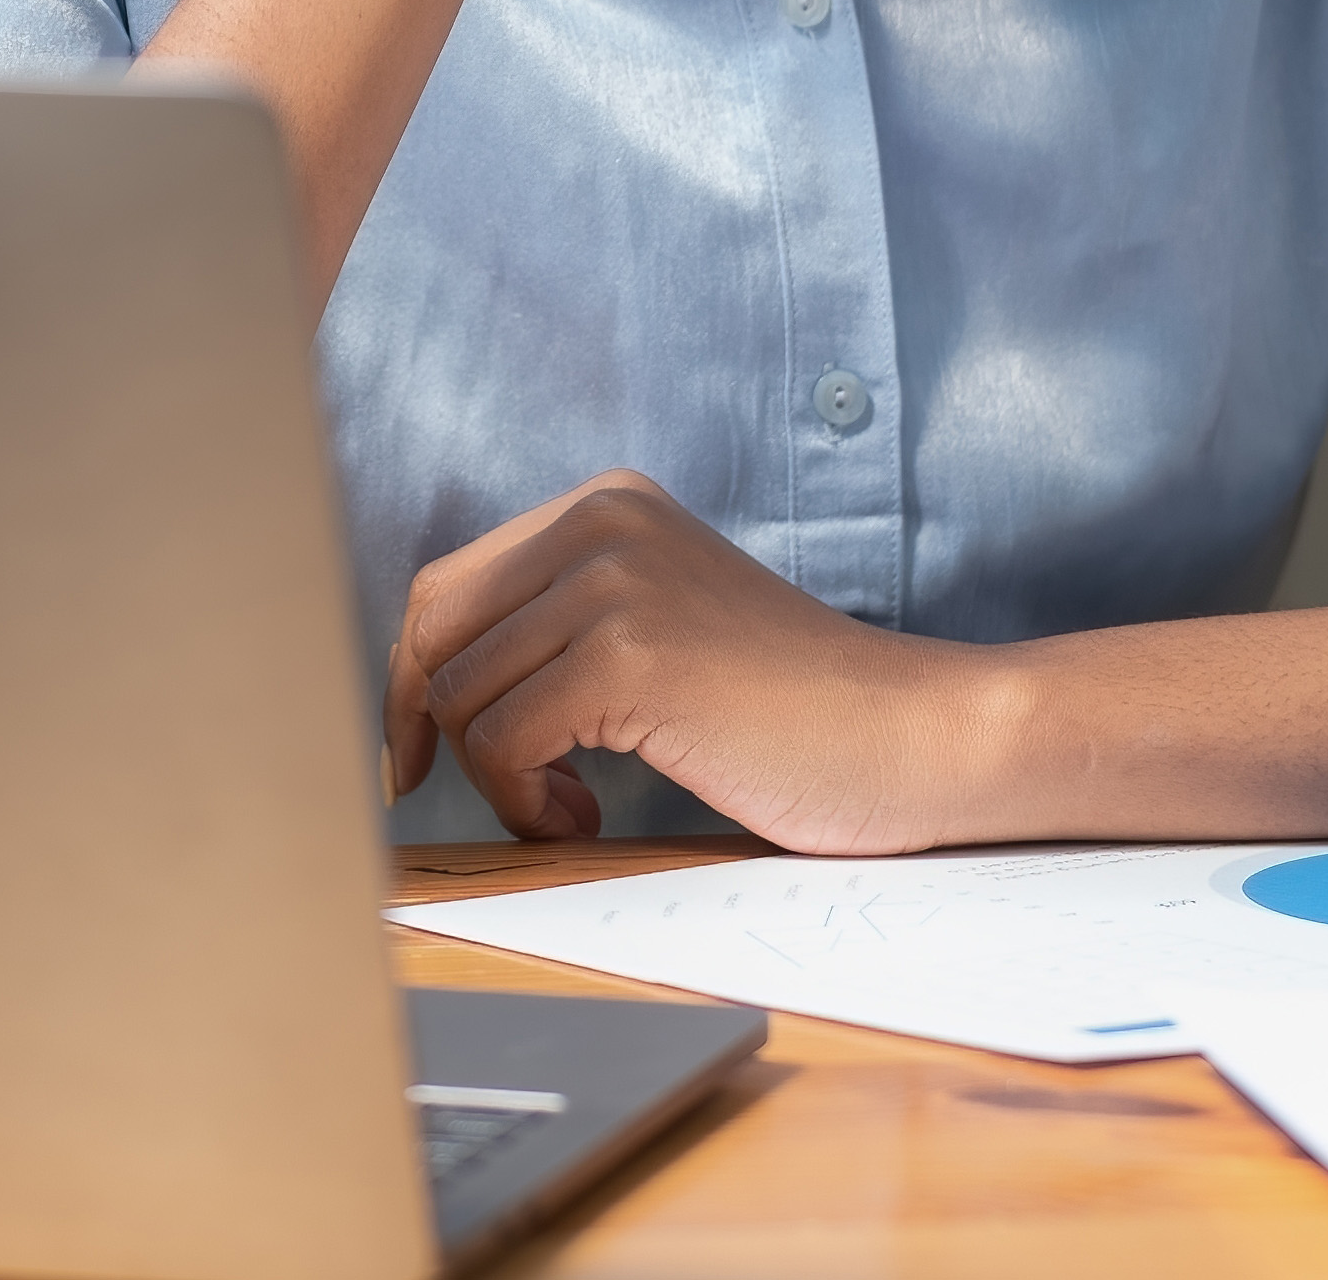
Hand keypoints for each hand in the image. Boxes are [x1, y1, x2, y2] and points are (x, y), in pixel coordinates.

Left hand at [386, 470, 1012, 855]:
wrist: (912, 738)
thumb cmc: (792, 712)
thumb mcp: (662, 629)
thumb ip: (564, 626)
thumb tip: (425, 690)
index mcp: (608, 506)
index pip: (449, 584)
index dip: (415, 676)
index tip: (418, 755)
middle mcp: (602, 523)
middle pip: (432, 626)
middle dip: (425, 724)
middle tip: (479, 793)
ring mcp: (613, 582)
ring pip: (460, 693)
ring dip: (500, 778)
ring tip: (577, 810)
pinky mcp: (628, 656)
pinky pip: (501, 743)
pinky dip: (526, 803)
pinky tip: (592, 821)